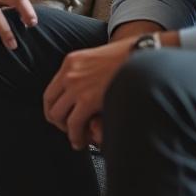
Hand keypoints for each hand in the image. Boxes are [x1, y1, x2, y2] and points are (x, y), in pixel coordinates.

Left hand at [42, 36, 137, 150]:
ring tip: (78, 138)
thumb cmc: (129, 57)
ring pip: (58, 116)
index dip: (55, 107)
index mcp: (72, 61)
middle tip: (70, 130)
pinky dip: (76, 136)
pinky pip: (73, 124)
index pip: (51, 89)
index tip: (62, 117)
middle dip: (59, 121)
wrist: (144, 54)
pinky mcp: (88, 99)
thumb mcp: (99, 59)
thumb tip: (87, 92)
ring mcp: (76, 85)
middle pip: (50, 104)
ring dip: (67, 130)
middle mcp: (69, 72)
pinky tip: (83, 140)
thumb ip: (88, 73)